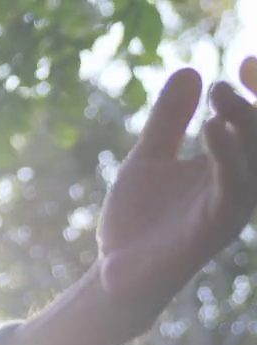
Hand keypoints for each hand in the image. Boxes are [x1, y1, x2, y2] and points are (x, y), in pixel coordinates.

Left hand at [98, 62, 256, 307]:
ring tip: (220, 93)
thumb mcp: (149, 158)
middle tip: (236, 73)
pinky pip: (232, 185)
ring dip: (245, 121)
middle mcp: (240, 183)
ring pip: (256, 157)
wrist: (114, 272)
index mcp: (230, 165)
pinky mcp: (216, 225)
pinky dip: (226, 154)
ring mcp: (231, 205)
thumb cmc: (138, 219)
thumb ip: (170, 119)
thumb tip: (190, 71)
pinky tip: (212, 127)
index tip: (247, 60)